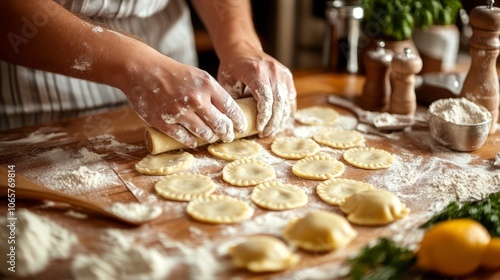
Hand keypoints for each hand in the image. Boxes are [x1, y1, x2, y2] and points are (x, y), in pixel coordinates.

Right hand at [122, 53, 246, 148]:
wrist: (142, 70)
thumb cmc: (173, 73)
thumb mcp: (198, 76)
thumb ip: (212, 93)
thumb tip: (228, 113)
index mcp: (207, 85)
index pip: (230, 108)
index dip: (239, 121)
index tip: (242, 127)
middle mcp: (196, 99)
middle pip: (220, 125)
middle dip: (227, 134)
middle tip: (228, 137)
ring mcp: (180, 112)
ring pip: (204, 134)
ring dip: (210, 138)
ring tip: (212, 138)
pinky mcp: (165, 122)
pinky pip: (184, 138)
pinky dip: (192, 142)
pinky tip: (194, 141)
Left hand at [217, 47, 296, 136]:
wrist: (242, 48)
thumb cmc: (232, 67)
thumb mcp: (227, 82)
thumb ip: (234, 100)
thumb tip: (237, 123)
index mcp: (256, 72)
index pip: (265, 100)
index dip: (264, 117)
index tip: (260, 129)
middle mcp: (272, 71)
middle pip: (278, 103)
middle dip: (273, 122)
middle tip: (266, 134)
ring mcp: (282, 72)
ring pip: (286, 101)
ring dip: (280, 118)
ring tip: (271, 130)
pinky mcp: (287, 75)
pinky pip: (290, 96)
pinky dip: (286, 109)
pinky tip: (279, 119)